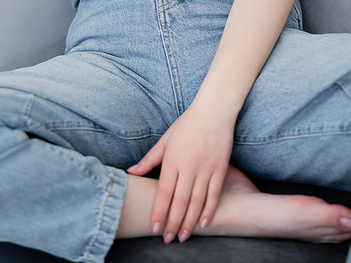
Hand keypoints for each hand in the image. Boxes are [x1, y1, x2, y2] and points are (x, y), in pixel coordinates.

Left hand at [127, 102, 233, 242]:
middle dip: (172, 222)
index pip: (164, 192)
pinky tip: (203, 223)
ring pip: (196, 201)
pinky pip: (214, 194)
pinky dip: (209, 210)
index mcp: (173, 160)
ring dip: (189, 222)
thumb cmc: (187, 124)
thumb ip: (149, 159)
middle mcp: (189, 167)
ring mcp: (205, 168)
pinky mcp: (220, 169)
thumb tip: (131, 172)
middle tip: (167, 239)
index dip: (159, 212)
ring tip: (182, 237)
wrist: (214, 110)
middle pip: (179, 201)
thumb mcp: (165, 139)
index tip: (154, 228)